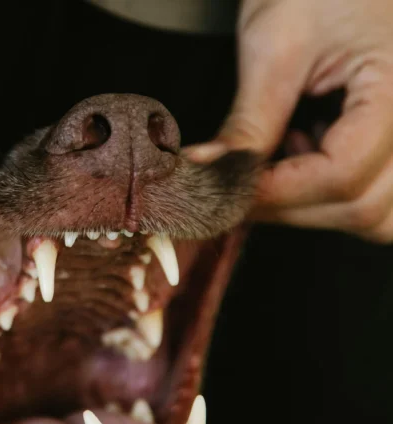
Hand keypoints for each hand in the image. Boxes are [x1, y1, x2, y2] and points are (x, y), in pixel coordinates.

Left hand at [185, 0, 392, 242]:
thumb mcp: (275, 46)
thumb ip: (250, 122)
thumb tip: (209, 174)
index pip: (343, 174)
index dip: (277, 192)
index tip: (225, 189)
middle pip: (365, 208)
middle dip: (290, 207)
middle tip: (236, 186)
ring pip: (379, 215)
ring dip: (318, 208)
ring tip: (280, 164)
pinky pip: (381, 197)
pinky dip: (338, 197)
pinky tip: (304, 156)